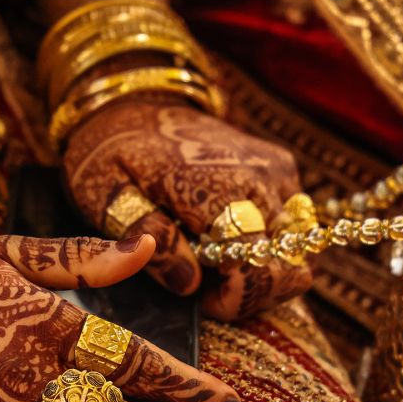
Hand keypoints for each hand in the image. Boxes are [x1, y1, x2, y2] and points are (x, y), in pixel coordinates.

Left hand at [64, 99, 311, 319]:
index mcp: (215, 188)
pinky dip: (267, 243)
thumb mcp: (104, 195)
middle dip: (250, 292)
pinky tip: (224, 235)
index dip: (233, 300)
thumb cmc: (112, 152)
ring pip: (298, 252)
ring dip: (261, 270)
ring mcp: (277, 172)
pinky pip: (294, 226)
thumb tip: (188, 281)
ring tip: (213, 260)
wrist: (135, 100)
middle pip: (289, 268)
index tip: (200, 300)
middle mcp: (259, 179)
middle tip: (205, 285)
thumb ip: (143, 235)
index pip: (255, 266)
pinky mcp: (282, 168)